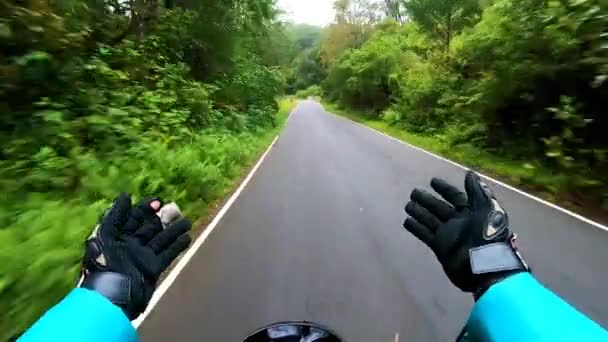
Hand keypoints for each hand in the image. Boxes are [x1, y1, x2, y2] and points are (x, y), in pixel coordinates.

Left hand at [79, 194, 191, 318]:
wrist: (110, 297)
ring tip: (186, 221)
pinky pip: (168, 254)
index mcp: (117, 236)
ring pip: (162, 239)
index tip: (157, 200)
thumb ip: (116, 215)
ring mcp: (143, 257)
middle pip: (150, 227)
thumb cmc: (104, 264)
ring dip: (174, 230)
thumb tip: (126, 196)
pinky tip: (187, 237)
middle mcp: (131, 245)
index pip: (134, 217)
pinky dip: (178, 246)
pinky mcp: (153, 269)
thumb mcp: (104, 235)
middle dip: (162, 217)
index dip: (145, 208)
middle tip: (175, 208)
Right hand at [403, 171, 527, 296]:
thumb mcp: (487, 208)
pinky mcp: (440, 247)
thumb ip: (477, 191)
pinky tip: (406, 221)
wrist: (486, 267)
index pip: (455, 196)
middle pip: (439, 207)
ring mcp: (449, 235)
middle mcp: (459, 222)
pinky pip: (425, 234)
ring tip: (407, 205)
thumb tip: (469, 173)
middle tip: (413, 192)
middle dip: (427, 200)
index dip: (445, 189)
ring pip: (430, 220)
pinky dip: (416, 228)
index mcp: (471, 212)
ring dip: (419, 212)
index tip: (432, 181)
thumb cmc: (489, 235)